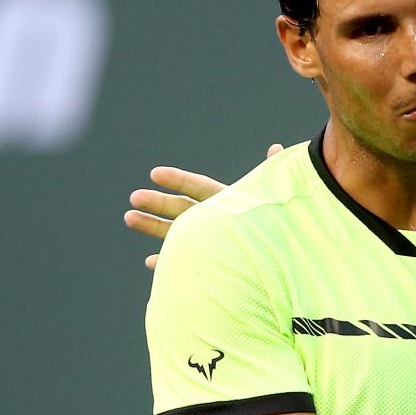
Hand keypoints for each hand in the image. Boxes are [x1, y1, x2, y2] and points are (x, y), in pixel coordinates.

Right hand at [125, 143, 283, 268]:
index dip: (179, 180)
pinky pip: (184, 263)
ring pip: (176, 233)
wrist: (287, 265)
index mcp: (229, 202)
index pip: (200, 187)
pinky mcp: (209, 266)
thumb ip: (272, 175)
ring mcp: (210, 243)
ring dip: (152, 226)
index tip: (156, 174)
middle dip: (158, 202)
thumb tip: (277, 148)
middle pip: (182, 208)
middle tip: (134, 197)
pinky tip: (152, 262)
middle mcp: (216, 221)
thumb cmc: (283, 228)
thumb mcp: (275, 200)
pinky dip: (168, 262)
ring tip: (128, 217)